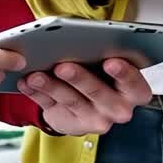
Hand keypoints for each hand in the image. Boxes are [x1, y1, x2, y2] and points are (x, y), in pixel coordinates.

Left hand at [17, 58, 152, 134]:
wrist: (90, 99)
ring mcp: (94, 119)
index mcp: (134, 91)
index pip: (135, 85)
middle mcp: (117, 109)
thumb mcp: (111, 61)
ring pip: (72, 101)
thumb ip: (105, 53)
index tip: (110, 61)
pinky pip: (51, 108)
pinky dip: (37, 94)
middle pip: (100, 95)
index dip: (125, 74)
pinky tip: (27, 82)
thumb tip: (85, 38)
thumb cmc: (103, 71)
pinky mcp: (70, 124)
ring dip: (52, 86)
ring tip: (36, 75)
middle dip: (80, 79)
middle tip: (63, 66)